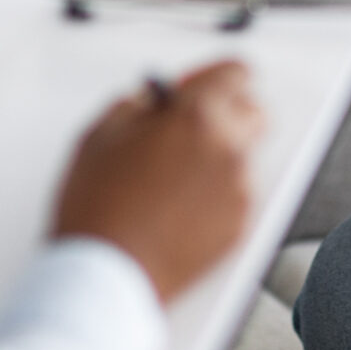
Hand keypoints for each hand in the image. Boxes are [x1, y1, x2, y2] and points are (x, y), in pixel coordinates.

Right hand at [52, 61, 263, 303]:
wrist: (105, 276)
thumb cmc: (97, 209)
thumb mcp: (100, 135)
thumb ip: (137, 103)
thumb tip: (156, 99)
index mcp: (197, 116)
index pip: (235, 73)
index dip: (211, 77)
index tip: (194, 85)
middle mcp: (228, 148)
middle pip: (253, 111)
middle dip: (225, 113)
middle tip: (187, 128)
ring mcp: (238, 190)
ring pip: (242, 155)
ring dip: (218, 154)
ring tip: (172, 177)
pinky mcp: (239, 226)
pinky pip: (236, 194)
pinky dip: (215, 193)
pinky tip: (177, 207)